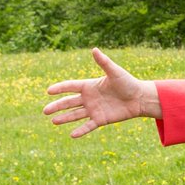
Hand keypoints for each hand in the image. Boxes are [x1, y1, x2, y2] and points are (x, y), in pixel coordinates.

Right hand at [43, 48, 159, 137]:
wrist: (140, 98)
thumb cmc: (128, 83)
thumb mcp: (115, 72)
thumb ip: (104, 63)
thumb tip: (94, 49)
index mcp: (89, 86)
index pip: (70, 86)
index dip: (60, 88)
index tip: (48, 91)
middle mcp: (89, 98)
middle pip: (69, 102)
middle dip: (57, 106)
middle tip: (45, 111)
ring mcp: (93, 109)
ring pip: (75, 115)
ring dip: (64, 118)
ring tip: (53, 121)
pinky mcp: (101, 119)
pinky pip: (88, 126)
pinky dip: (81, 130)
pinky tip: (72, 135)